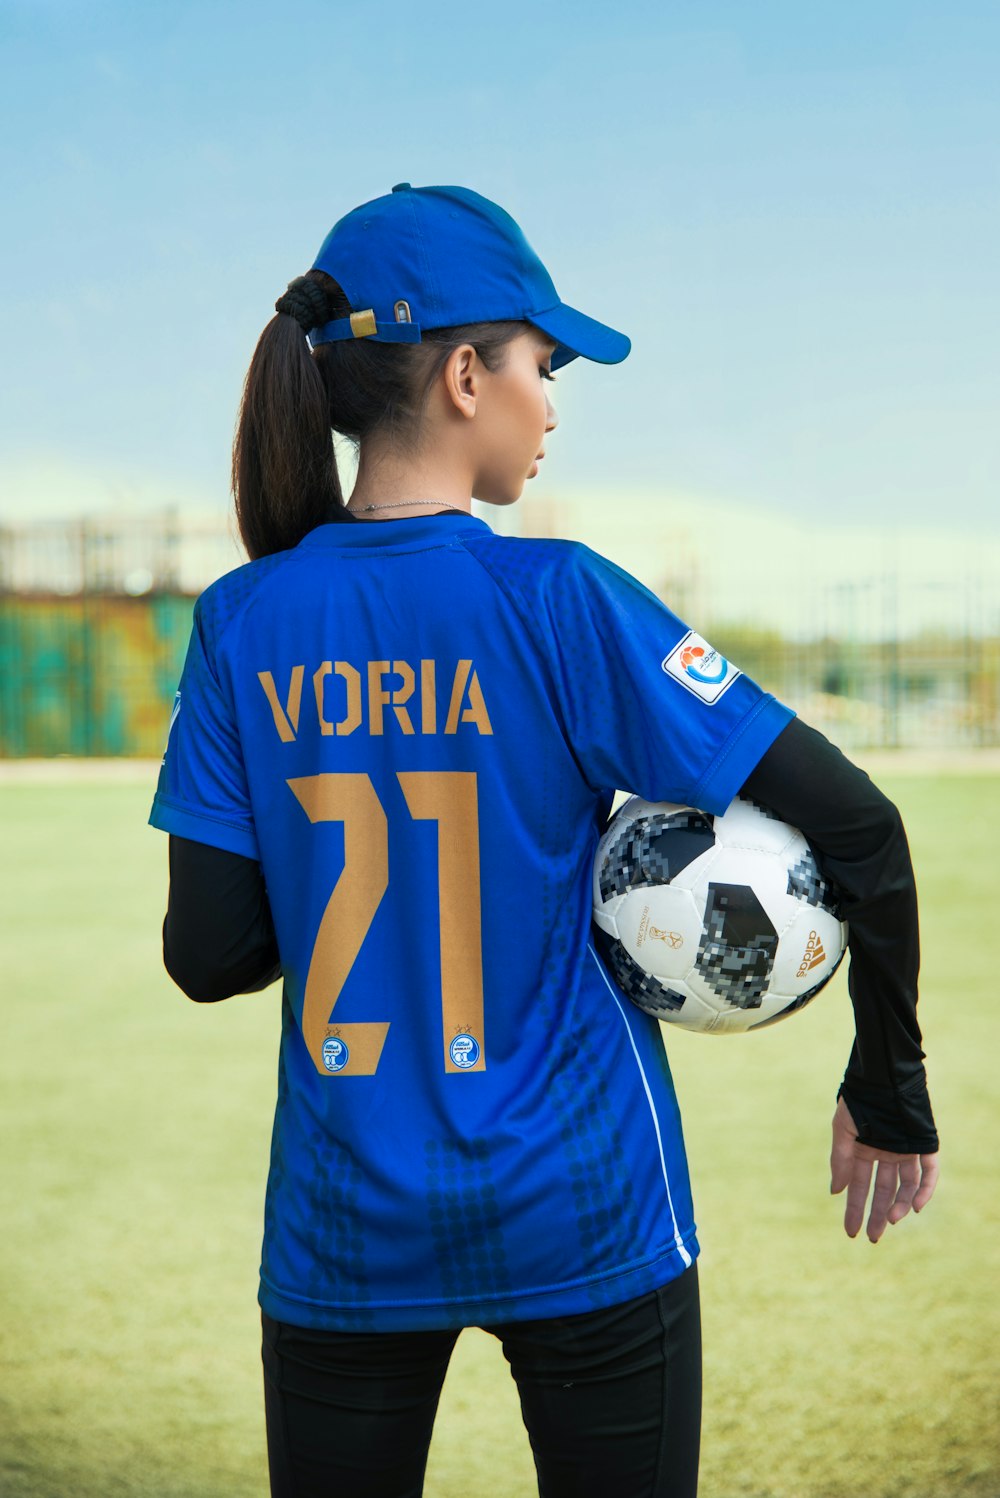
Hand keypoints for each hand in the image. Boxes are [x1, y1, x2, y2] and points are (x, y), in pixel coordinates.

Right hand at [830, 1096, 938, 1241]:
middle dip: (876, 1214)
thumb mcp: (842, 1130)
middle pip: (882, 1191)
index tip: (850, 1231)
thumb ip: (840, 1160)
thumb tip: (836, 1192)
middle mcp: (885, 1154)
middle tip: (872, 1237)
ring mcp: (905, 1150)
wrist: (882, 1075)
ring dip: (898, 1204)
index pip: (859, 1186)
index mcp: (863, 1150)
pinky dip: (925, 1190)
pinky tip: (917, 1207)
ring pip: (905, 1185)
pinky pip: (929, 1172)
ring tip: (890, 1220)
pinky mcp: (924, 1144)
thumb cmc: (859, 1099)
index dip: (854, 1208)